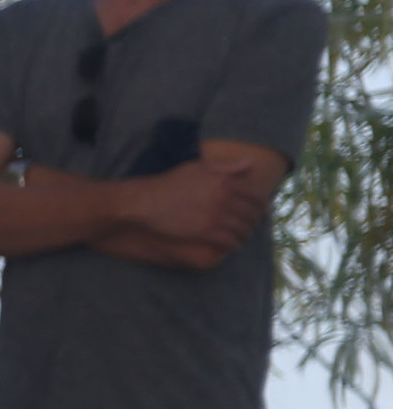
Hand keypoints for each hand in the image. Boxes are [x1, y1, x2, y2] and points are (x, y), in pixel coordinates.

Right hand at [119, 153, 263, 267]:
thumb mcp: (198, 168)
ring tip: (241, 237)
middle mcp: (225, 198)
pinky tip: (231, 245)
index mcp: (226, 181)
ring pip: (242, 230)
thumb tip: (251, 163)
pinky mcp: (206, 232)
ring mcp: (216, 215)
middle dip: (254, 222)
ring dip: (245, 235)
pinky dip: (233, 244)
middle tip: (251, 227)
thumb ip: (227, 167)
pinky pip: (229, 241)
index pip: (256, 196)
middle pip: (251, 215)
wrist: (146, 202)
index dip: (262, 206)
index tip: (261, 212)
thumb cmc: (170, 183)